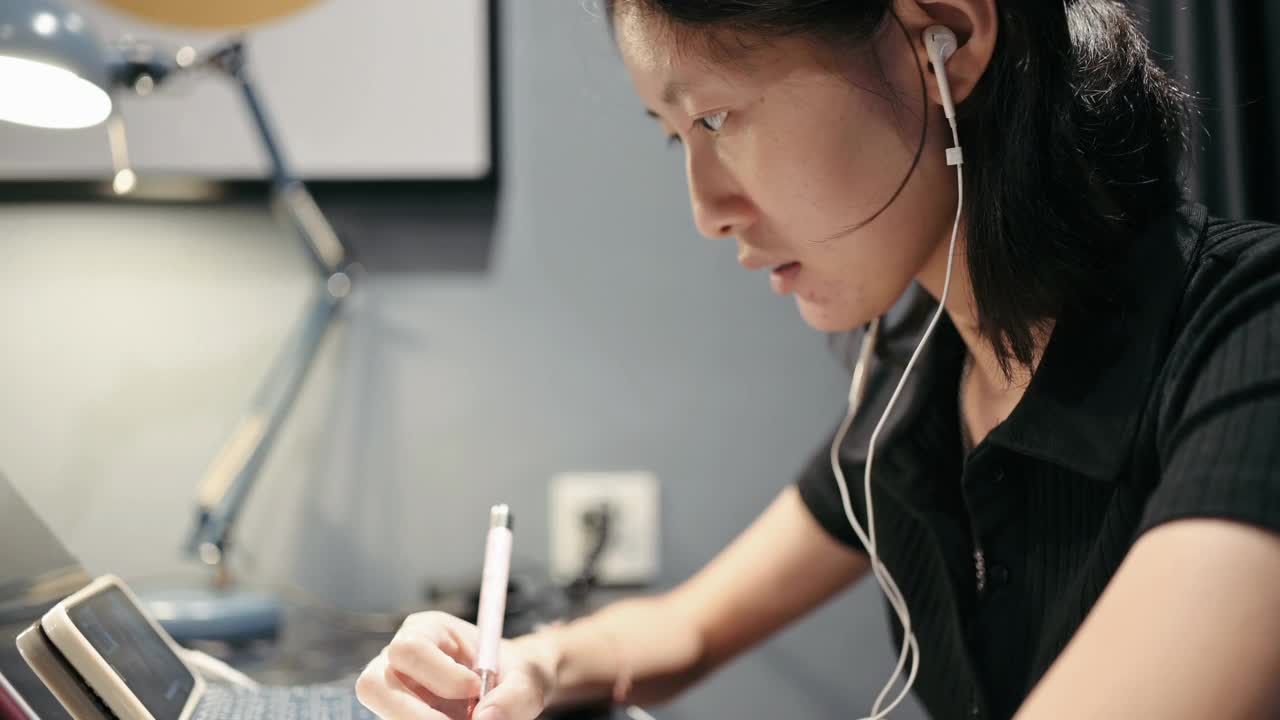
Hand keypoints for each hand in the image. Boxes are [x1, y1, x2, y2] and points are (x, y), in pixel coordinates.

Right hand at [356, 611, 555, 719]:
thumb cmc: (515, 673)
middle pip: (374, 683)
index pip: (412, 649)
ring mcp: (393, 687)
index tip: (475, 690)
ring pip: (383, 710)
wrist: (510, 689)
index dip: (442, 676)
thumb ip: (515, 696)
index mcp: (429, 629)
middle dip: (414, 713)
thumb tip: (485, 719)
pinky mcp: (396, 711)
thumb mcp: (527, 679)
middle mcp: (400, 656)